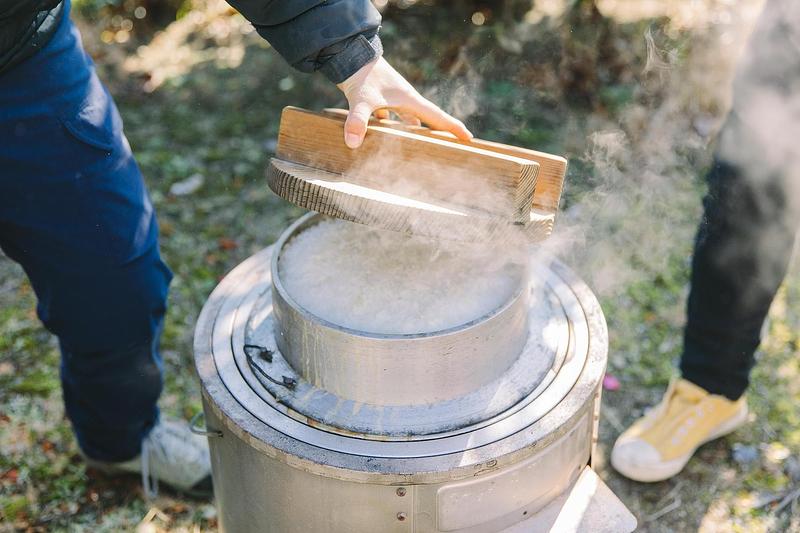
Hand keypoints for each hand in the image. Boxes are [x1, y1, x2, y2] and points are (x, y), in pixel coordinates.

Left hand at [336, 57, 472, 148]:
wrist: (349, 53)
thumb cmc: (361, 74)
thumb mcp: (361, 99)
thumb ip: (358, 121)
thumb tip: (352, 144)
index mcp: (408, 99)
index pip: (436, 116)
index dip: (452, 127)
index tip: (468, 138)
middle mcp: (404, 99)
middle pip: (426, 120)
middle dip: (438, 133)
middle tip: (449, 146)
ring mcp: (391, 99)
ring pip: (407, 120)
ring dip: (413, 133)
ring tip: (419, 148)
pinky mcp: (378, 99)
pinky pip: (389, 118)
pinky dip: (389, 129)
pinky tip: (382, 140)